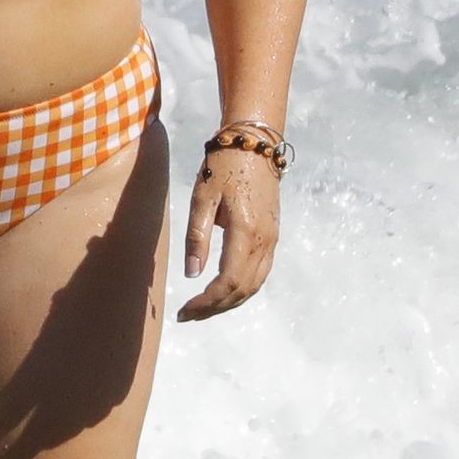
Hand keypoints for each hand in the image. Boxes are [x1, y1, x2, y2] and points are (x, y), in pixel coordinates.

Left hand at [176, 147, 279, 321]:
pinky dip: (242, 288)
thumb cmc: (223, 165)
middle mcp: (265, 242)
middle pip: (243, 291)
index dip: (206, 302)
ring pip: (254, 285)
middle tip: (189, 315)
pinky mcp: (272, 235)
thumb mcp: (202, 198)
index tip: (185, 310)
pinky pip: (260, 273)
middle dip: (215, 308)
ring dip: (229, 302)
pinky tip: (223, 290)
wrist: (254, 142)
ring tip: (203, 308)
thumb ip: (197, 237)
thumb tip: (192, 275)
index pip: (228, 283)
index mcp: (246, 233)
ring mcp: (272, 240)